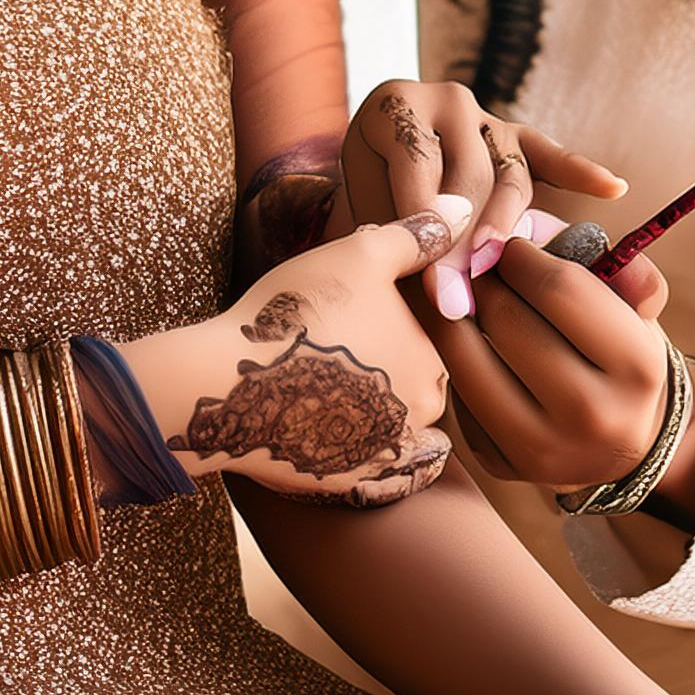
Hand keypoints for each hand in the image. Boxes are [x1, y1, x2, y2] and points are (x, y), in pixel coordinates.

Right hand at [119, 201, 468, 506]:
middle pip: (407, 380)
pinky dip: (345, 442)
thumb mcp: (361, 256)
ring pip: (383, 420)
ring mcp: (384, 458)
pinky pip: (360, 464)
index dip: (386, 315)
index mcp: (434, 361)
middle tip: (328, 338)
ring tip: (311, 373)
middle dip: (378, 362)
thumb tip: (463, 207)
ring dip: (361, 403)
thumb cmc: (299, 312)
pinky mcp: (346, 487)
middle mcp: (422, 418)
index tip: (347, 308)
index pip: (425, 335)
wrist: (230, 385)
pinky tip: (313, 416)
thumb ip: (416, 235)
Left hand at [342, 79, 627, 320]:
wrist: (374, 172)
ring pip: (510, 171)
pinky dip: (580, 171)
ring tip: (505, 264)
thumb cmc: (366, 197)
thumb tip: (435, 283)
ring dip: (509, 222)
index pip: (417, 166)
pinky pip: (548, 155)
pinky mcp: (515, 137)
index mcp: (394, 106)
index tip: (433, 283)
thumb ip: (395, 233)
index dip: (425, 226)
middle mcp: (445, 99)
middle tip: (467, 288)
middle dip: (467, 236)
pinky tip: (612, 188)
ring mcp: (486, 117)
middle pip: (468, 170)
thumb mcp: (362, 205)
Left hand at [429, 233, 694, 509]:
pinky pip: (458, 396)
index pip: (560, 288)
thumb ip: (629, 270)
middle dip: (483, 279)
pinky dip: (455, 362)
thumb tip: (589, 241)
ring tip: (458, 293)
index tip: (508, 246)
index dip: (521, 255)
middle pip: (507, 320)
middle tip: (476, 264)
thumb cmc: (620, 357)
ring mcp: (545, 450)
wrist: (623, 444)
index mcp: (637, 366)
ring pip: (467, 360)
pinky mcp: (502, 466)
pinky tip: (466, 343)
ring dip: (453, 315)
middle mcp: (594, 416)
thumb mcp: (638, 313)